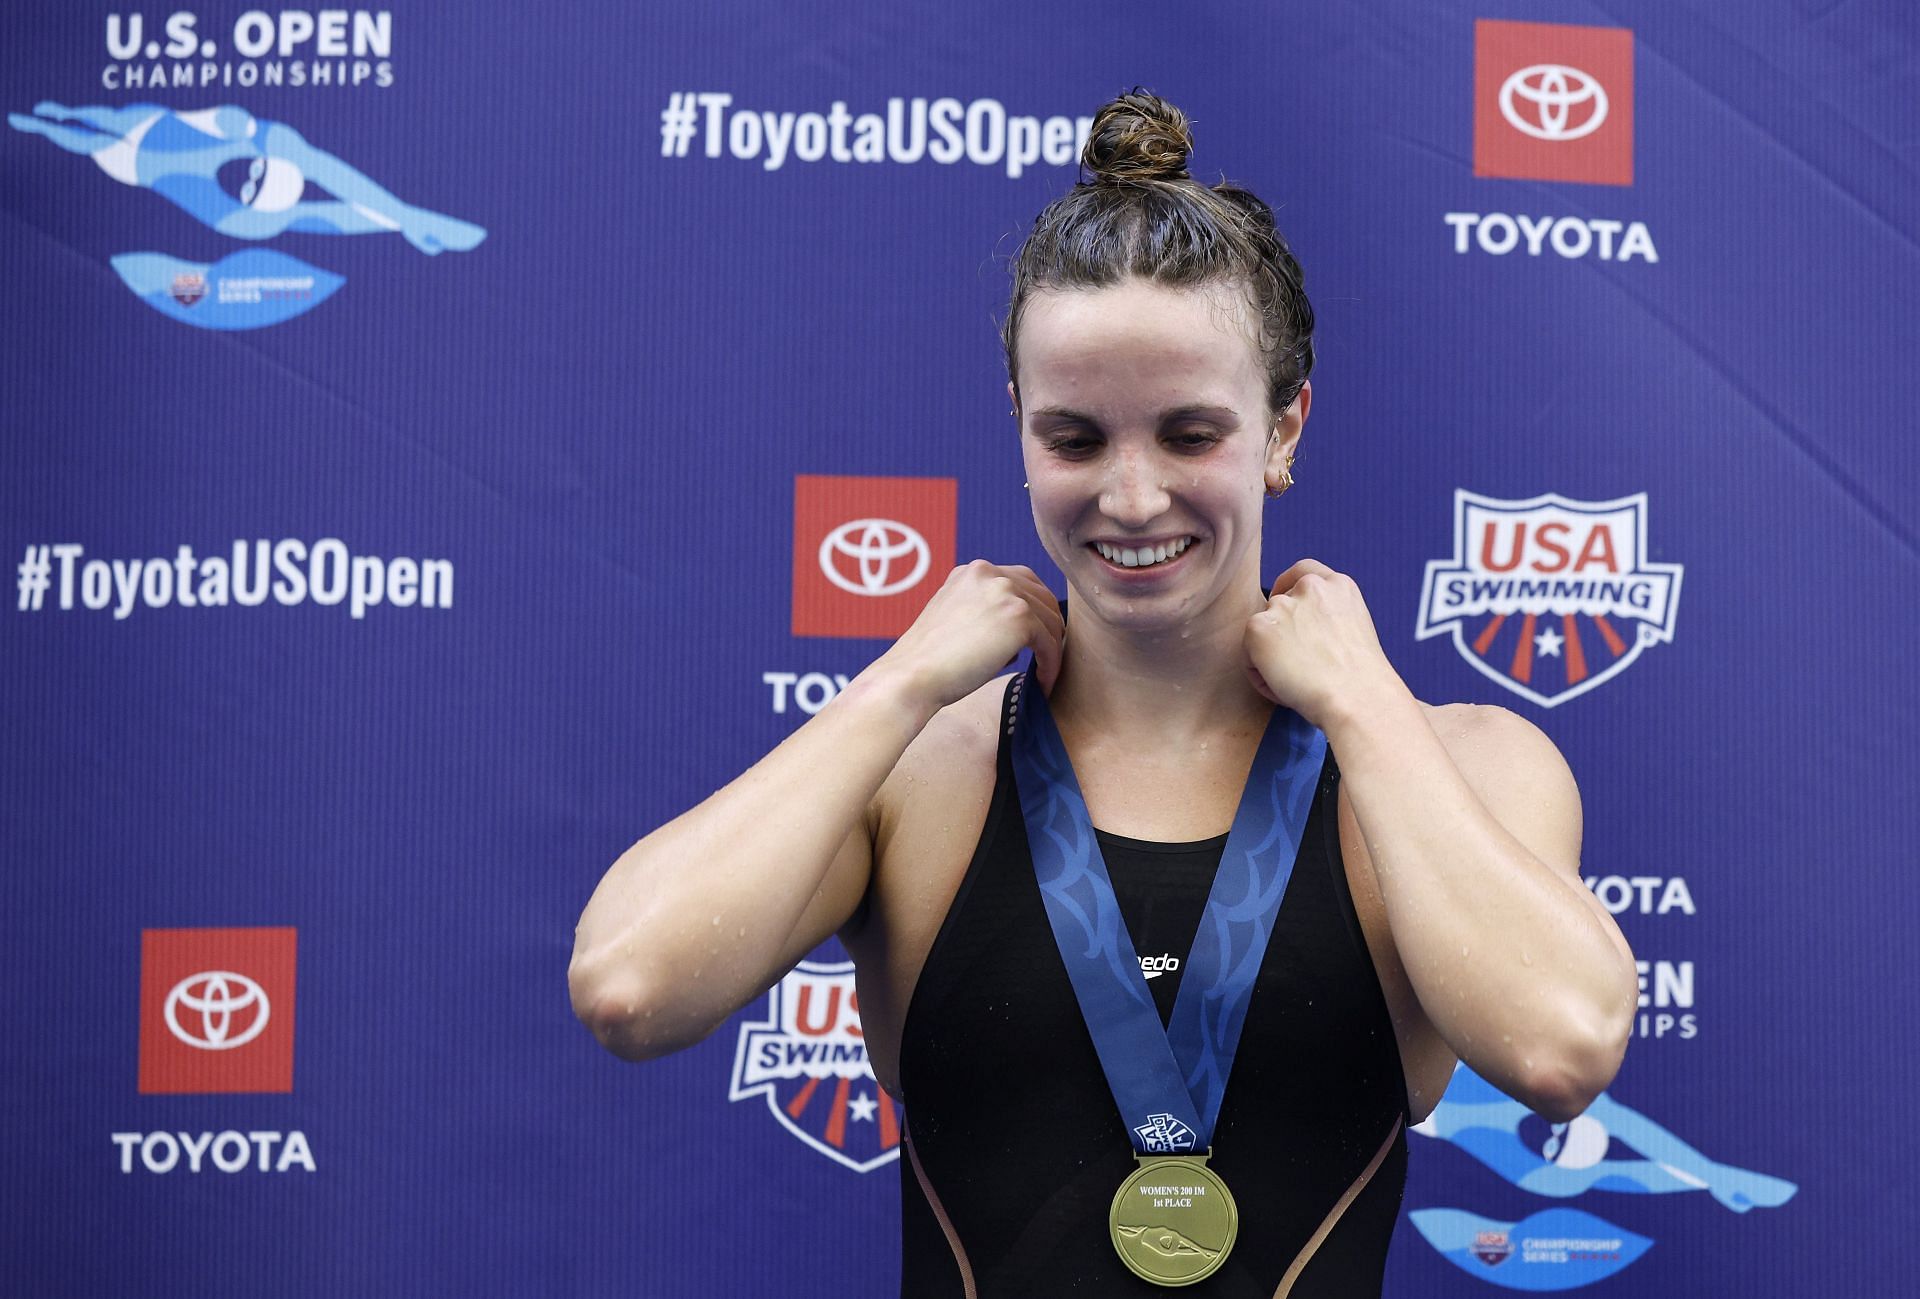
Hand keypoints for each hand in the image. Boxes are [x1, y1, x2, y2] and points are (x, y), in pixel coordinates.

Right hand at [873, 561, 1064, 711]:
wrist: (911, 678)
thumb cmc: (929, 663)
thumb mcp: (956, 621)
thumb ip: (986, 614)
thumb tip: (1026, 632)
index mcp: (971, 572)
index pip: (1020, 582)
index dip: (1034, 611)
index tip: (1037, 637)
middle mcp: (989, 573)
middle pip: (1041, 597)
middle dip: (1049, 628)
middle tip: (1049, 656)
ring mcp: (1005, 592)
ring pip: (1050, 620)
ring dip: (1052, 649)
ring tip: (1045, 675)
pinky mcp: (1019, 617)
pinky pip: (1051, 643)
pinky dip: (1051, 666)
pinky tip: (1044, 684)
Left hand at [1244, 559, 1407, 729]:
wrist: (1355, 697)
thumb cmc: (1360, 681)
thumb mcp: (1353, 631)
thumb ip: (1327, 617)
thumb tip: (1300, 629)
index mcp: (1338, 585)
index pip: (1303, 572)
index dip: (1288, 587)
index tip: (1284, 603)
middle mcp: (1309, 588)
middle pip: (1277, 606)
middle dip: (1281, 634)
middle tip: (1299, 668)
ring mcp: (1282, 605)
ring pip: (1263, 633)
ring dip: (1271, 657)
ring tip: (1297, 683)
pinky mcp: (1259, 627)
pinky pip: (1248, 657)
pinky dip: (1260, 676)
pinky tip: (1284, 689)